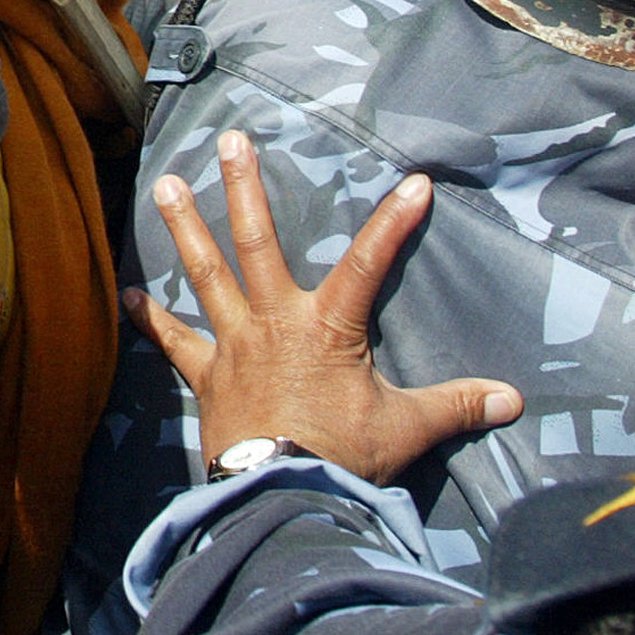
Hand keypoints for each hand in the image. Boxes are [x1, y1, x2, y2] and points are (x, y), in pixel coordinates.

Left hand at [126, 133, 522, 482]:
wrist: (280, 495)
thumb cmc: (342, 457)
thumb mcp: (408, 428)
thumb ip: (456, 406)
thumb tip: (513, 401)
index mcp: (327, 325)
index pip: (371, 261)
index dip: (395, 222)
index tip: (415, 183)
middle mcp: (274, 320)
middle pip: (257, 241)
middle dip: (244, 187)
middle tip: (230, 139)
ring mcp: (234, 344)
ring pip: (205, 273)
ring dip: (185, 229)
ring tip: (164, 186)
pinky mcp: (205, 376)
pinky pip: (172, 342)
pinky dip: (148, 319)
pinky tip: (122, 293)